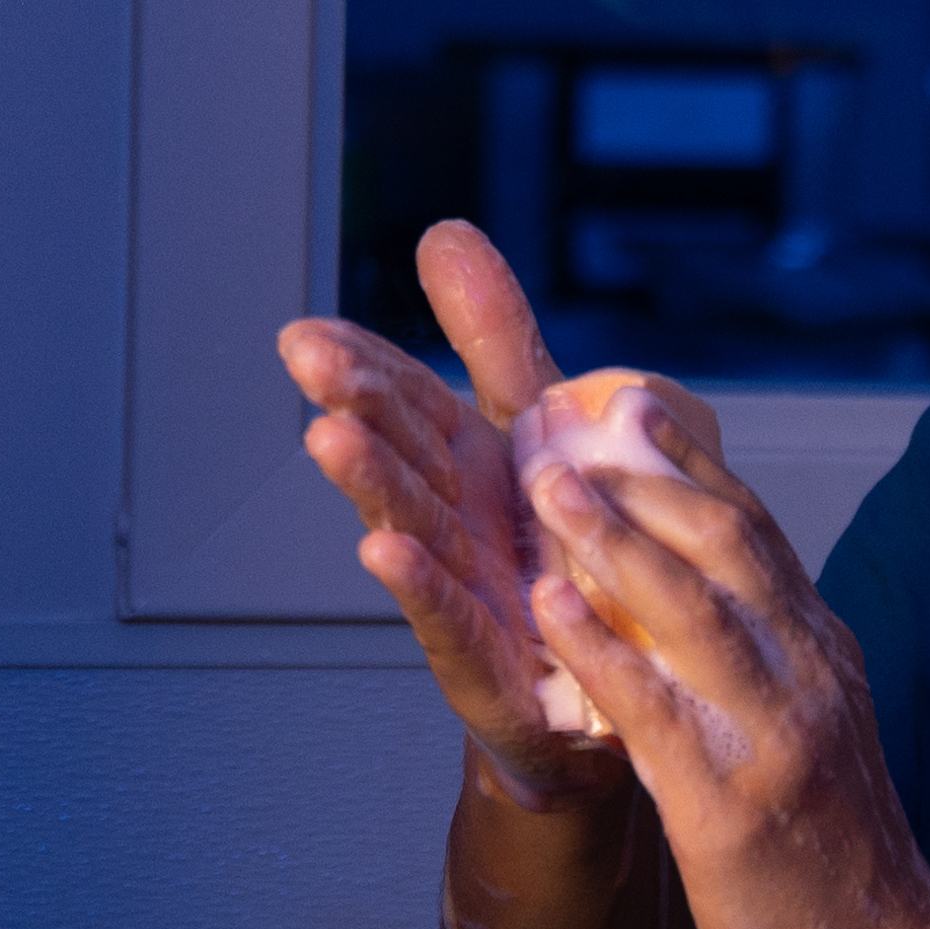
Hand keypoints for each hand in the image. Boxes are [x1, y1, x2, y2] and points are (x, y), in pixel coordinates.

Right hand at [279, 222, 711, 803]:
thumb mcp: (547, 427)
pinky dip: (419, 586)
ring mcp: (466, 594)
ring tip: (330, 439)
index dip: (363, 367)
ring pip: (412, 527)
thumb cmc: (572, 560)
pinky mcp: (490, 663)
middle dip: (358, 406)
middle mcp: (457, 525)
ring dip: (370, 484)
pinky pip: (453, 618)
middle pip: (402, 455)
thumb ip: (494, 339)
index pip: (407, 403)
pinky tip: (383, 552)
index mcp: (470, 465)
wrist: (620, 693)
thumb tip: (444, 235)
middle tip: (312, 362)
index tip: (309, 335)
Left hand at [512, 415, 929, 928]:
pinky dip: (601, 650)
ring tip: (545, 487)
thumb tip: (704, 605)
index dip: (691, 467)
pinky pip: (657, 710)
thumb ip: (770, 667)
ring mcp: (776, 737)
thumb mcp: (814, 737)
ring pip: (695, 610)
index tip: (634, 405)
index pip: (757, 535)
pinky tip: (547, 609)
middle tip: (566, 421)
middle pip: (730, 545)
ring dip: (616, 540)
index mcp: (823, 655)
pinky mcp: (735, 806)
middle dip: (647, 476)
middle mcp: (808, 675)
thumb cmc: (838, 867)